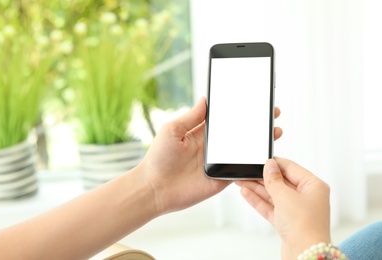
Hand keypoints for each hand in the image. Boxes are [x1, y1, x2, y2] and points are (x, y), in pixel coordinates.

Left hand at [141, 97, 282, 214]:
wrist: (154, 188)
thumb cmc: (159, 158)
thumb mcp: (172, 130)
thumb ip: (191, 117)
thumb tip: (205, 99)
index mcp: (200, 132)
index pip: (224, 118)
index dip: (238, 109)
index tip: (253, 99)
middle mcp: (212, 146)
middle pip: (238, 132)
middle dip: (255, 123)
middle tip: (271, 112)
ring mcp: (218, 162)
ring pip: (243, 149)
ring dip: (259, 141)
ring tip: (274, 131)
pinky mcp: (222, 178)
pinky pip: (241, 169)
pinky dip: (254, 163)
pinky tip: (266, 155)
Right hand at [236, 157, 330, 259]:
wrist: (305, 254)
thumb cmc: (304, 226)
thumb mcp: (285, 196)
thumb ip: (274, 179)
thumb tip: (269, 165)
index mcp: (313, 186)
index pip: (291, 168)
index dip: (274, 163)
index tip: (260, 159)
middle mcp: (306, 197)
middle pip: (280, 182)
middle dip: (262, 177)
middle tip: (246, 171)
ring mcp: (296, 210)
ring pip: (273, 194)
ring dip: (257, 188)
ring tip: (241, 180)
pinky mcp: (287, 222)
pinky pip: (270, 207)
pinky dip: (258, 200)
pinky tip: (246, 193)